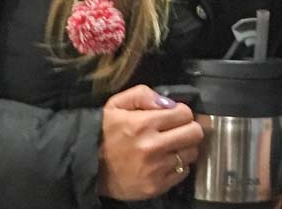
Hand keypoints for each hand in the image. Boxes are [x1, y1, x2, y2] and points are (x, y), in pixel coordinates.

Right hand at [97, 84, 204, 200]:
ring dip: (184, 147)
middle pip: (195, 134)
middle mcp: (152, 148)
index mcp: (143, 124)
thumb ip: (144, 95)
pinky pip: (183, 173)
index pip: (185, 114)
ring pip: (192, 153)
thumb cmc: (104, 132)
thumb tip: (169, 103)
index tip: (175, 114)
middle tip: (179, 129)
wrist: (87, 166)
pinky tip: (165, 161)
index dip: (182, 112)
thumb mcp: (116, 104)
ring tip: (171, 146)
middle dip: (190, 128)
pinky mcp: (155, 187)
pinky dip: (179, 165)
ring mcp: (155, 170)